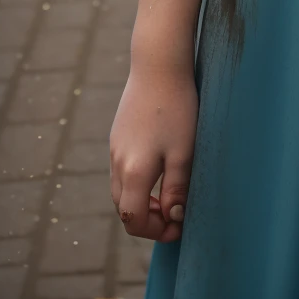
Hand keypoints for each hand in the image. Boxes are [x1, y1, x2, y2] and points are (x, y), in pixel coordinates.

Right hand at [110, 65, 197, 241]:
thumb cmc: (177, 108)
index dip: (156, 232)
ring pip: (121, 191)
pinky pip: (122, 171)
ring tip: (171, 195)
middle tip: (178, 214)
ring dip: (143, 201)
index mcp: (133, 172)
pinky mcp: (117, 136)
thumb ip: (177, 188)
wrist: (158, 66)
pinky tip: (160, 170)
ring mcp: (114, 149)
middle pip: (124, 209)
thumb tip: (174, 217)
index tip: (180, 227)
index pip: (133, 220)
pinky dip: (137, 183)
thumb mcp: (184, 152)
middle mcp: (117, 163)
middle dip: (150, 219)